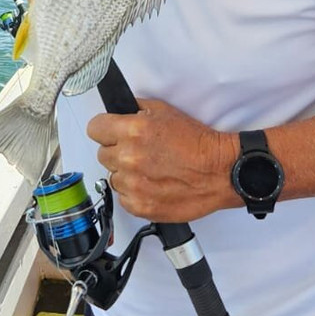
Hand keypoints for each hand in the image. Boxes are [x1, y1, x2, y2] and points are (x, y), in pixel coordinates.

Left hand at [87, 98, 238, 222]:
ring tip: (149, 169)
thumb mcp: (164, 110)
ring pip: (112, 177)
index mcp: (132, 131)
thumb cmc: (197, 142)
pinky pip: (123, 198)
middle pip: (102, 153)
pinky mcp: (140, 206)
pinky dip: (134, 193)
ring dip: (126, 173)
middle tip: (139, 152)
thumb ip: (135, 110)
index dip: (104, 129)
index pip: (94, 128)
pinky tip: (152, 184)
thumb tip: (118, 111)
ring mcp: (133, 184)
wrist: (220, 171)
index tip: (110, 133)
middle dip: (117, 151)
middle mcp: (129, 158)